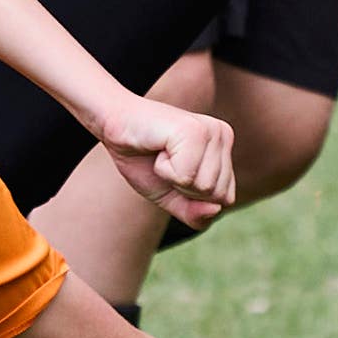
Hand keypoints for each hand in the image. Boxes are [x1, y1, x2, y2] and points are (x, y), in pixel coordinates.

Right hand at [88, 91, 238, 227]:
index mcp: (224, 148)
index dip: (192, 197)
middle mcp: (223, 135)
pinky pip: (185, 176)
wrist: (113, 125)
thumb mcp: (172, 196)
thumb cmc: (142, 159)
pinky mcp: (194, 130)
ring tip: (162, 154)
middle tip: (165, 162)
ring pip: (204, 187)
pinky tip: (158, 148)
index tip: (173, 170)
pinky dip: (164, 170)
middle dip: (184, 189)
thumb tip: (216, 210)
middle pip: (217, 196)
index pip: (224, 200)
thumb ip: (195, 213)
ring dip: (173, 178)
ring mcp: (210, 131)